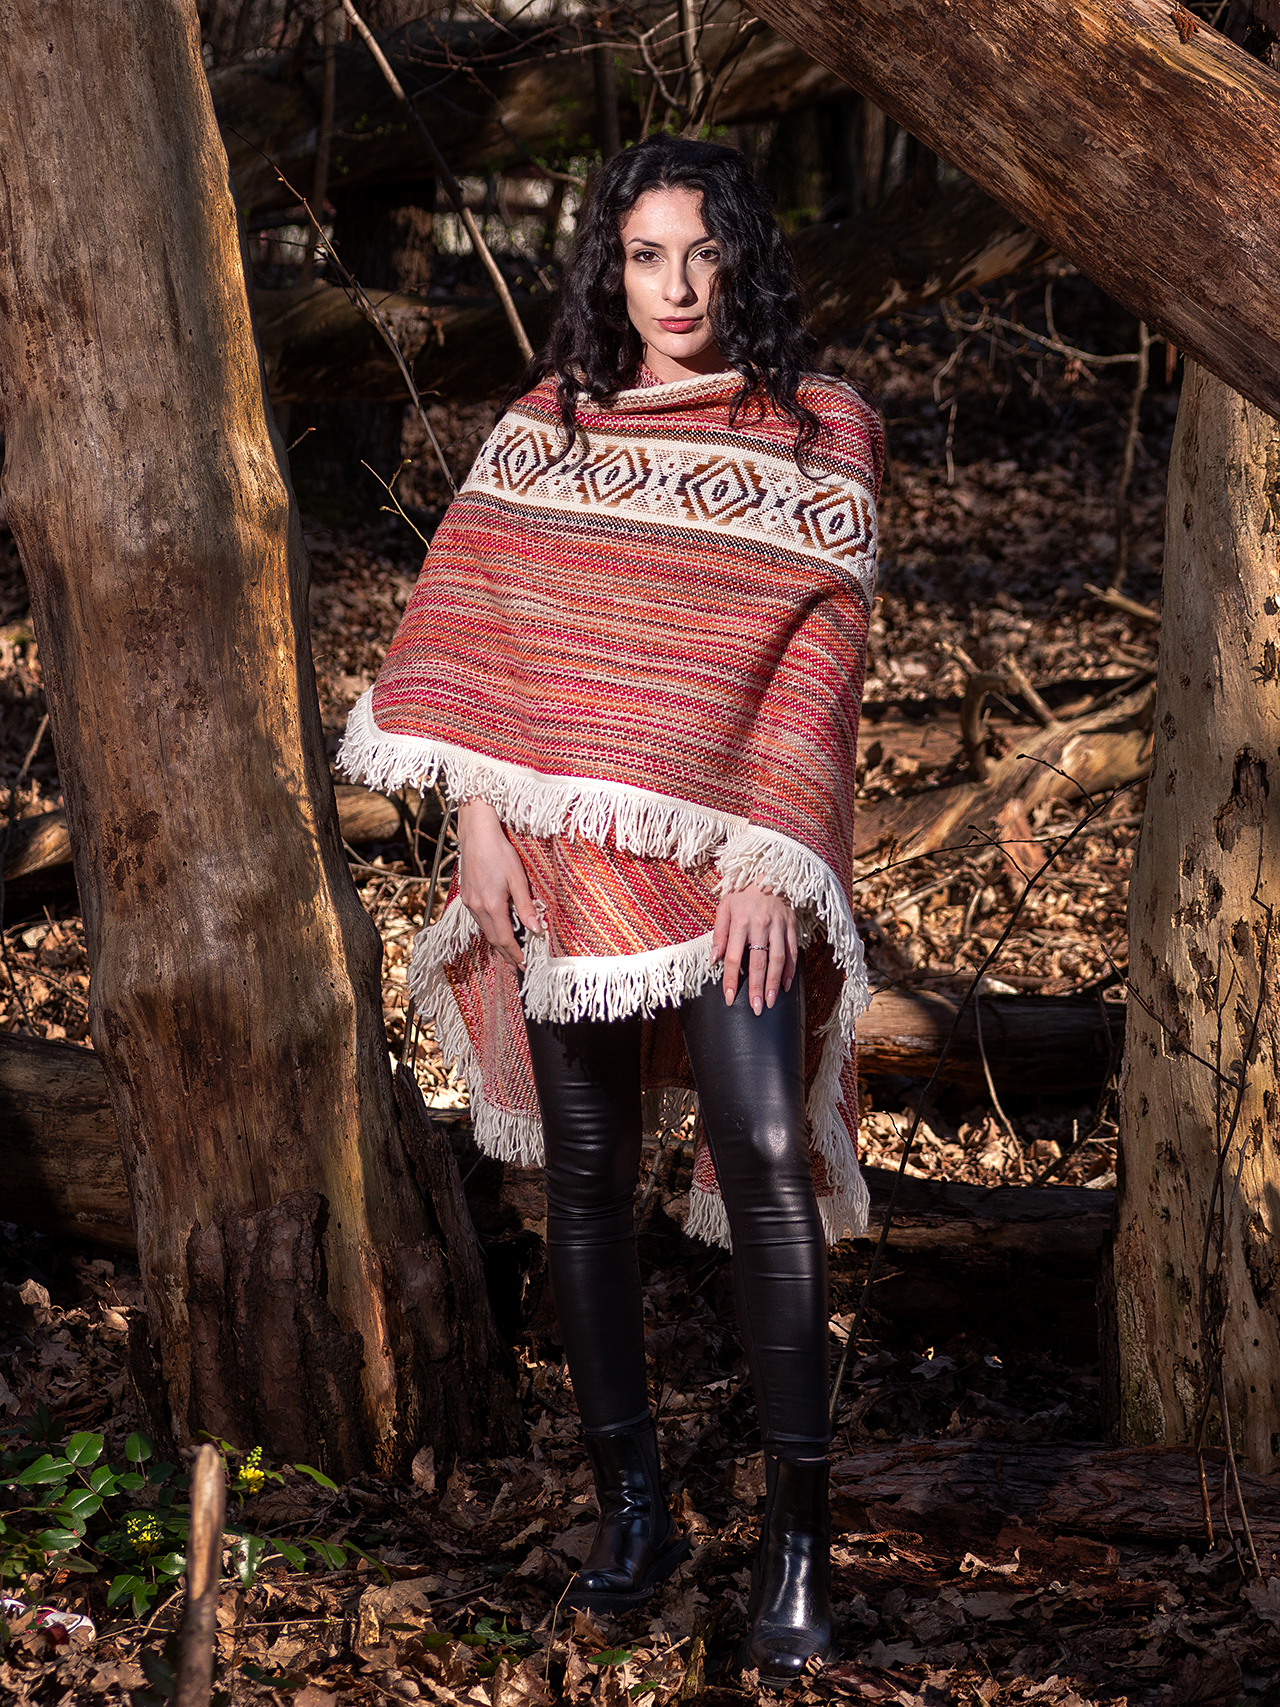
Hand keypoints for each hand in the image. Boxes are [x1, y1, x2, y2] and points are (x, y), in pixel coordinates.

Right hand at [456, 798, 540, 969]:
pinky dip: (490, 931)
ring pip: (484, 931)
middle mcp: (477, 907)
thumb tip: (536, 929)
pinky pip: (479, 921)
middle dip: (506, 955)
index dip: (514, 954)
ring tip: (510, 954)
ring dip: (497, 944)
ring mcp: (469, 902)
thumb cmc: (499, 852)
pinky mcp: (466, 896)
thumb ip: (526, 906)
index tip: (523, 965)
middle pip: (492, 939)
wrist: (476, 835)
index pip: (504, 938)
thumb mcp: (518, 878)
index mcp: (492, 904)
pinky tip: (497, 931)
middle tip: (517, 967)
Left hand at [713, 884, 797, 1013]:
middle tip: (756, 1009)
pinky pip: (793, 951)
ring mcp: (779, 925)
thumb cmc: (742, 891)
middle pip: (759, 962)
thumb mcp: (724, 907)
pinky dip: (791, 970)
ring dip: (775, 983)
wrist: (769, 871)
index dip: (732, 979)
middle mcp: (761, 925)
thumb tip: (714, 959)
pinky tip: (786, 985)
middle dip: (757, 988)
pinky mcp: (792, 925)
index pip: (735, 957)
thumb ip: (719, 934)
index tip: (730, 998)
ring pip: (779, 959)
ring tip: (771, 1002)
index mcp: (741, 921)